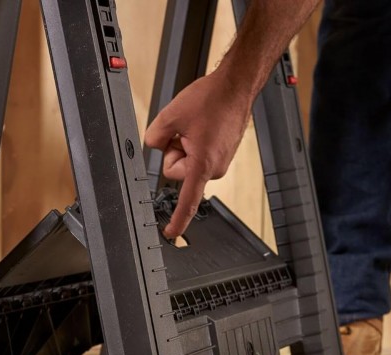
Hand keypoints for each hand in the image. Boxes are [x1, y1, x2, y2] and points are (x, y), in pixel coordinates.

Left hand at [144, 69, 252, 238]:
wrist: (237, 85)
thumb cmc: (212, 98)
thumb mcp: (170, 115)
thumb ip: (153, 137)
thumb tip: (154, 145)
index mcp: (202, 165)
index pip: (186, 201)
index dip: (177, 221)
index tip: (170, 234)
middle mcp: (214, 168)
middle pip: (177, 171)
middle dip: (174, 152)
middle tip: (185, 130)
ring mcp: (220, 162)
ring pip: (187, 162)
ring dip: (184, 144)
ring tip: (196, 125)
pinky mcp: (222, 155)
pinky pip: (197, 154)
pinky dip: (194, 141)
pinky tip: (203, 126)